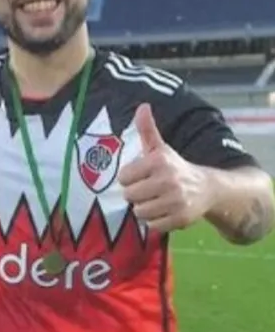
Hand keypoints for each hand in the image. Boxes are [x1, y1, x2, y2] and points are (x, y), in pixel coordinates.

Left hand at [117, 103, 211, 232]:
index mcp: (158, 161)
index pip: (123, 178)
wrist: (209, 188)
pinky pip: (152, 225)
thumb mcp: (160, 148)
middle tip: (150, 190)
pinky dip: (156, 221)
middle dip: (136, 194)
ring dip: (145, 208)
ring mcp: (175, 201)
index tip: (142, 176)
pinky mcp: (181, 219)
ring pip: (139, 212)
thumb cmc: (175, 167)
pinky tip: (165, 211)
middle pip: (129, 196)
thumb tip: (142, 106)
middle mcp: (168, 180)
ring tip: (157, 200)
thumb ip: (147, 129)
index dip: (130, 178)